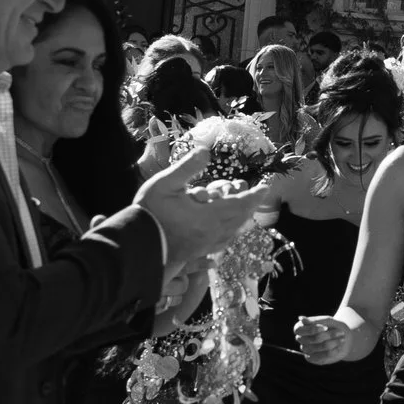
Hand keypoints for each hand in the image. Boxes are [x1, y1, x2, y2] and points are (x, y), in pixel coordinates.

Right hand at [140, 166, 278, 266]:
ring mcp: (205, 245)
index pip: (240, 204)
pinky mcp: (197, 252)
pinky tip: (228, 230)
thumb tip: (205, 150)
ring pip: (233, 231)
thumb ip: (187, 167)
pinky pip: (223, 242)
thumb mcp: (165, 184)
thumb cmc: (149, 214)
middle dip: (248, 203)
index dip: (255, 195)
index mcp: (209, 217)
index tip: (266, 187)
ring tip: (243, 207)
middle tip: (253, 192)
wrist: (136, 247)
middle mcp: (212, 234)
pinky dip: (230, 231)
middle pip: (240, 218)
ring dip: (241, 218)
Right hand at [294, 311, 366, 366]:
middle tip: (340, 332)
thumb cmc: (333, 326)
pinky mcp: (313, 359)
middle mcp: (301, 340)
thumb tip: (301, 318)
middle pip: (313, 339)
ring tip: (342, 338)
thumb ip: (315, 320)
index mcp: (301, 328)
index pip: (299, 330)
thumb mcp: (327, 321)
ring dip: (333, 342)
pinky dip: (334, 350)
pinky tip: (339, 347)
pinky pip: (323, 356)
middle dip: (329, 335)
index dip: (313, 329)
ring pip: (320, 347)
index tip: (326, 327)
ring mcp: (306, 350)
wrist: (344, 338)